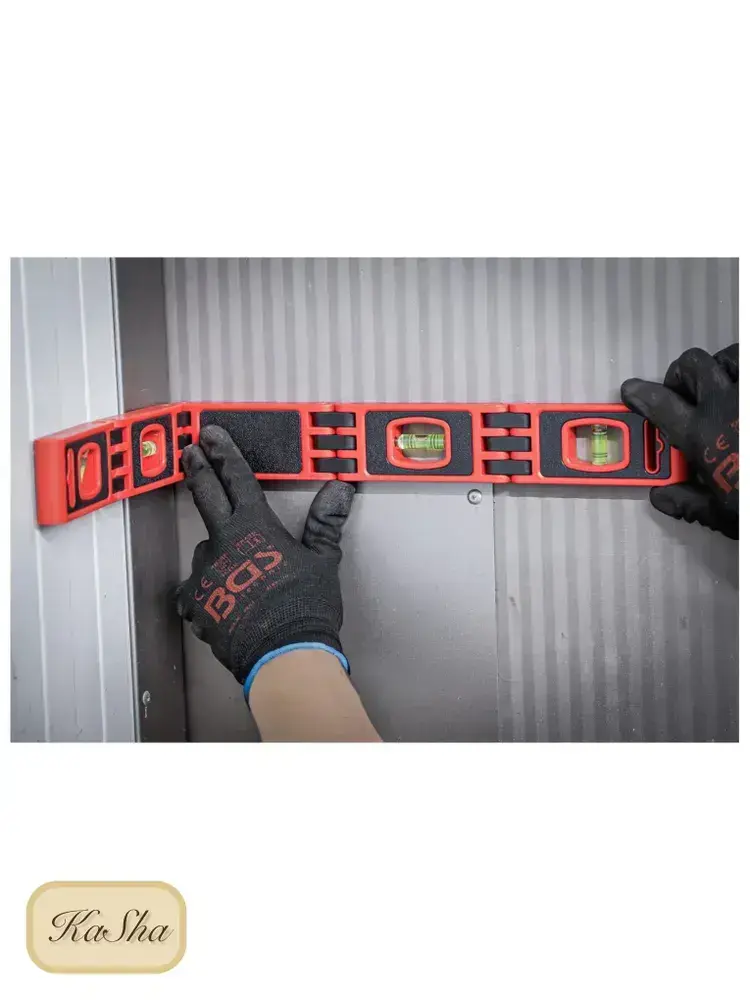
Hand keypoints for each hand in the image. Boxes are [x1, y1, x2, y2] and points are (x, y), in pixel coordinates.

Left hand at [176, 425, 354, 690]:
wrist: (283, 654)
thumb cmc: (306, 606)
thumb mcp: (322, 560)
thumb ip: (325, 522)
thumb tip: (340, 489)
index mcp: (255, 526)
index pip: (237, 478)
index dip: (225, 452)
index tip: (211, 434)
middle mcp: (223, 542)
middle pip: (206, 496)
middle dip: (197, 469)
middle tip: (189, 451)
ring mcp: (204, 572)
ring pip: (205, 549)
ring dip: (216, 551)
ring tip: (237, 571)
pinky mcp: (194, 602)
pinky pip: (196, 589)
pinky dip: (206, 590)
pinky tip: (222, 600)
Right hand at [621, 344, 737, 538]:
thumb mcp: (724, 515)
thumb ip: (689, 502)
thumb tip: (662, 497)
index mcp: (704, 434)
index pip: (659, 403)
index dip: (640, 394)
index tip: (633, 391)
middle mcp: (728, 403)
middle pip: (692, 365)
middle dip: (681, 375)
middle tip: (683, 394)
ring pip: (731, 356)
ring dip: (721, 366)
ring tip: (724, 385)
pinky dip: (744, 374)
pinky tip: (745, 391)